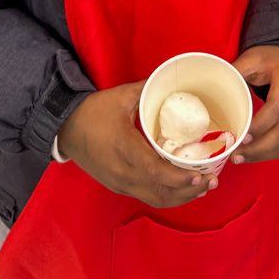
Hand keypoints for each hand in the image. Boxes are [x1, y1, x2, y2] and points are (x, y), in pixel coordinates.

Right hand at [57, 81, 217, 207]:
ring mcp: (119, 183)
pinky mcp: (118, 187)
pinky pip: (146, 197)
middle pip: (160, 192)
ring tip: (203, 188)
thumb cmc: (94, 111)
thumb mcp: (121, 96)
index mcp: (124, 148)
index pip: (155, 172)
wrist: (66, 128)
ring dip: (180, 198)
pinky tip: (181, 190)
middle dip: (188, 191)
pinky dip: (167, 197)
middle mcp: (123, 172)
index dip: (179, 179)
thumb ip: (148, 89)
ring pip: (155, 199)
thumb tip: (171, 79)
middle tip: (212, 182)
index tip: (199, 175)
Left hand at [231, 45, 278, 163]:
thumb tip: (212, 86)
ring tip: (241, 157)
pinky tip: (255, 154)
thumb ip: (236, 71)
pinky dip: (272, 153)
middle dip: (258, 148)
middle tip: (236, 154)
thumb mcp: (253, 57)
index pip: (276, 108)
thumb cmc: (272, 57)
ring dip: (263, 155)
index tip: (240, 136)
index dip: (259, 126)